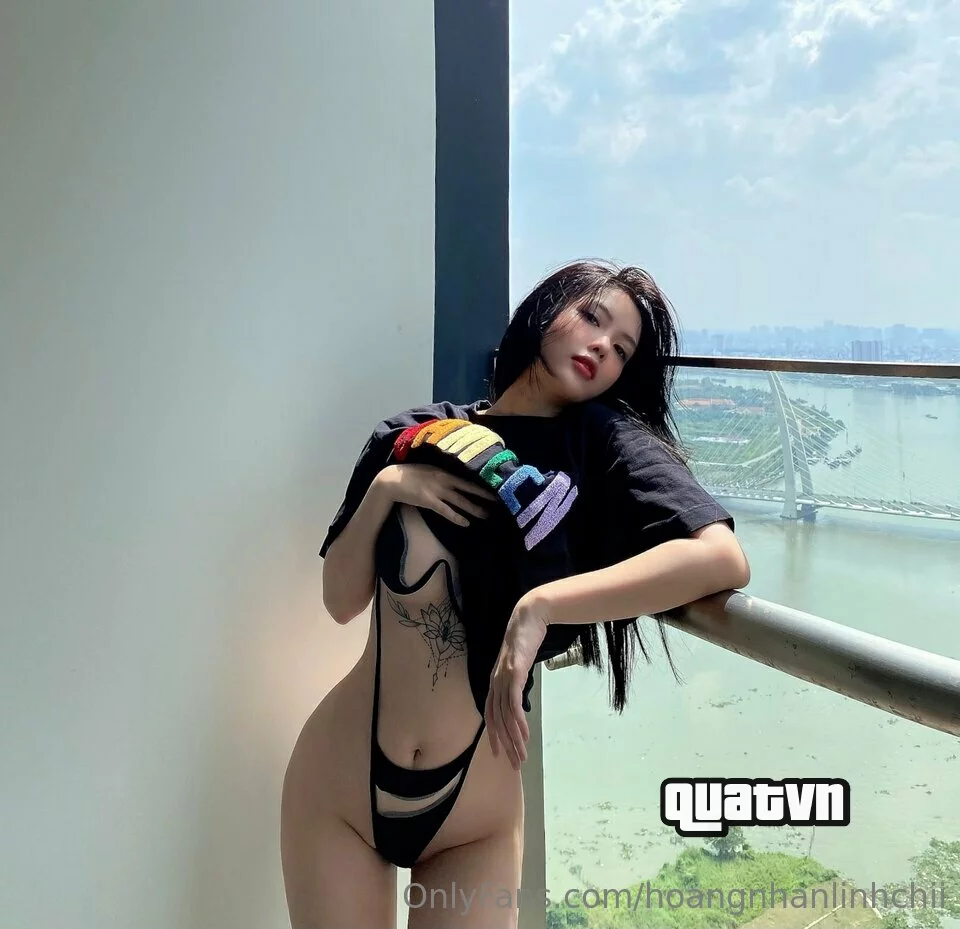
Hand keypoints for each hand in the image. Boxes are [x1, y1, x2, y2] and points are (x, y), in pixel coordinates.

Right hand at [377, 463, 498, 525]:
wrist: (391, 480)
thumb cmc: (410, 475)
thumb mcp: (429, 470)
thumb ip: (442, 475)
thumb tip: (455, 481)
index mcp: (444, 471)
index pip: (467, 479)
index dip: (481, 484)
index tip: (494, 488)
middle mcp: (443, 479)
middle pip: (468, 489)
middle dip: (484, 496)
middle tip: (499, 502)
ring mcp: (436, 490)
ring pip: (459, 501)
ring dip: (473, 509)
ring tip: (486, 515)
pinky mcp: (428, 501)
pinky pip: (445, 511)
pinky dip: (456, 517)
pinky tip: (466, 523)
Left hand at [485, 594, 549, 770]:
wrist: (528, 618)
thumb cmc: (525, 640)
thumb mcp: (518, 665)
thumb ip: (516, 682)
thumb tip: (520, 700)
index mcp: (494, 682)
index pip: (491, 715)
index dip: (494, 736)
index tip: (500, 755)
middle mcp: (495, 682)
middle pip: (498, 721)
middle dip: (507, 745)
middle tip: (515, 764)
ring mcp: (503, 678)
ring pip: (506, 716)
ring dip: (514, 738)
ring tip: (522, 755)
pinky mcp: (514, 673)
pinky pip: (514, 702)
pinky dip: (518, 720)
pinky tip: (524, 733)